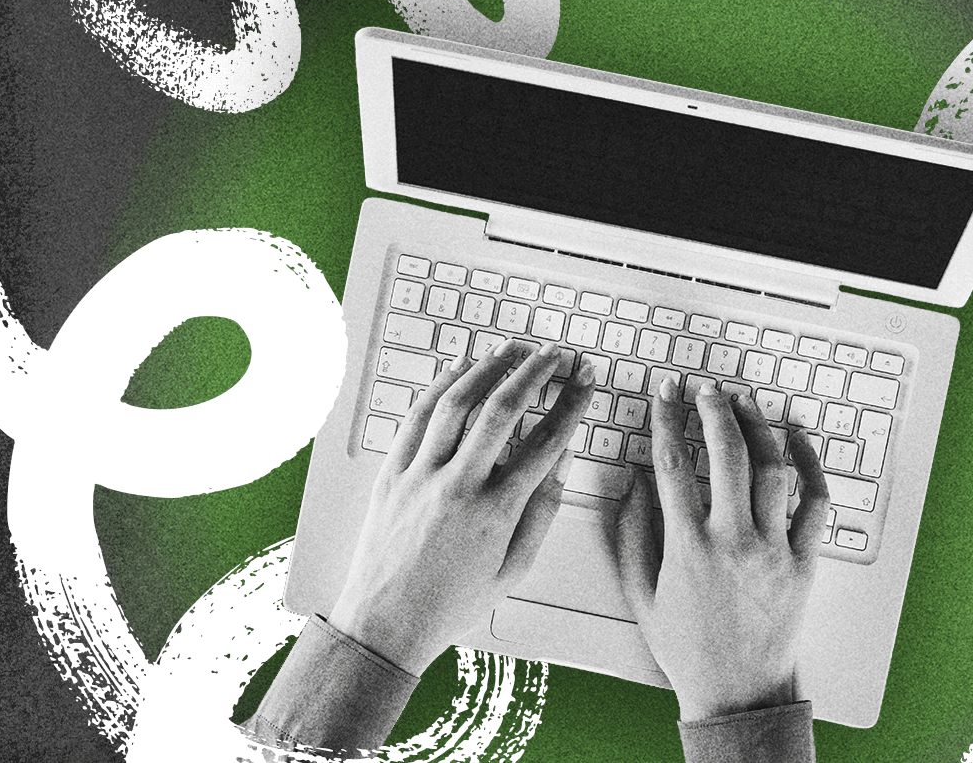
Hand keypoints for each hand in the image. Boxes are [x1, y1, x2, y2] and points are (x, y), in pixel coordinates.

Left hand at [328, 340, 595, 674]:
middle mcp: (458, 486)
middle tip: (556, 354)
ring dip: (489, 367)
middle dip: (536, 371)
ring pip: (458, 402)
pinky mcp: (391, 473)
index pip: (546, 440)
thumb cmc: (450, 603)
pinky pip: (417, 417)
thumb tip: (563, 460)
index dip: (573, 403)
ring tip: (512, 350)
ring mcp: (420, 476)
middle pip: (504, 408)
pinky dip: (441, 386)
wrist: (386, 623)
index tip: (585, 381)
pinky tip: (460, 370)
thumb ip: (542, 511)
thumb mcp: (514, 568)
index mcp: (496, 512)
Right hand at [609, 380, 831, 721]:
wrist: (738, 690)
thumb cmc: (688, 647)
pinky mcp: (804, 561)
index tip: (666, 392)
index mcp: (687, 547)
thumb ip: (631, 534)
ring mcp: (773, 550)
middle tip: (707, 389)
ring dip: (759, 426)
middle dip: (714, 409)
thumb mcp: (641, 594)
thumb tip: (634, 482)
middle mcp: (732, 542)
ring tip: (747, 402)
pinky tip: (798, 438)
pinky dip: (812, 465)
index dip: (666, 419)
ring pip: (773, 467)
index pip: (673, 464)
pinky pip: (816, 502)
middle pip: (726, 453)